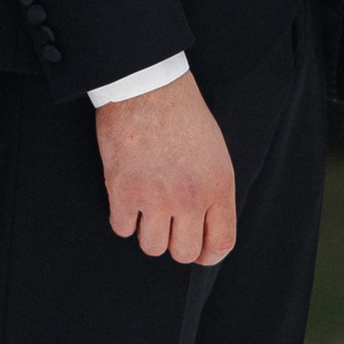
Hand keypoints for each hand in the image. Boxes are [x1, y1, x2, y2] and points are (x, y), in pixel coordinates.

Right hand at [95, 72, 235, 264]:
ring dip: (148, 232)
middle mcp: (190, 198)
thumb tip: (206, 223)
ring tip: (147, 209)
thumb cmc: (182, 113)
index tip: (199, 251)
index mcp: (218, 187)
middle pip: (183, 253)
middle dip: (175, 243)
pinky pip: (122, 229)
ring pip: (152, 247)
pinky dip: (123, 218)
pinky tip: (127, 199)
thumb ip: (213, 191)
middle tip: (168, 226)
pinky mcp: (124, 193)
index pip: (221, 244)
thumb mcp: (215, 153)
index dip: (208, 255)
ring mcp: (156, 198)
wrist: (148, 88)